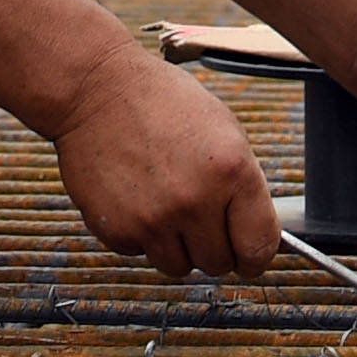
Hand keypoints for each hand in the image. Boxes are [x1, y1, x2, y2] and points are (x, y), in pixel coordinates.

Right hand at [51, 46, 276, 278]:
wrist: (95, 90)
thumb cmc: (161, 102)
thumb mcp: (222, 129)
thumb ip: (242, 184)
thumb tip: (255, 234)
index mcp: (232, 170)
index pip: (260, 247)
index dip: (256, 256)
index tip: (248, 256)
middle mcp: (195, 200)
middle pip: (219, 264)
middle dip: (212, 244)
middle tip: (198, 214)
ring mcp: (155, 219)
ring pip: (180, 266)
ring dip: (177, 244)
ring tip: (164, 201)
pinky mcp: (118, 231)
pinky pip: (142, 253)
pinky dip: (141, 234)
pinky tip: (136, 195)